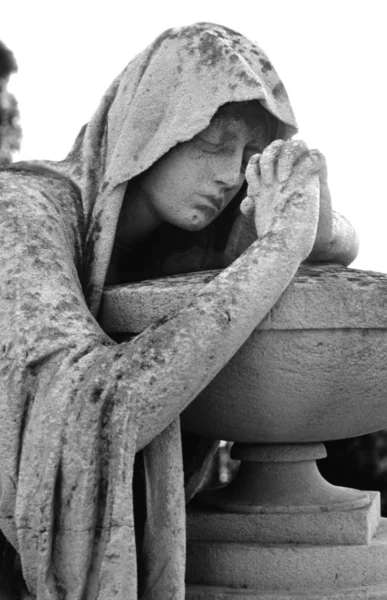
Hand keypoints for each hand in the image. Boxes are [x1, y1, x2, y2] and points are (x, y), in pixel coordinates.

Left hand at [245, 140, 323, 261]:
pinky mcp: (320, 171)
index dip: (253, 171)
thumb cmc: (286, 220)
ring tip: (283, 179)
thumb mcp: (268, 214)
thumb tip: (247, 203)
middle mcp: (287, 164)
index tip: (255, 193)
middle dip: (269, 159)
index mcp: (270, 172)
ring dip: (287, 158)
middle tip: (268, 182)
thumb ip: (256, 207)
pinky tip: (300, 180)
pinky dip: (308, 163)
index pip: (257, 159)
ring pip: (297, 144)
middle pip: (275, 146)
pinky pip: (316, 156)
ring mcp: (304, 165)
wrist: (311, 231)